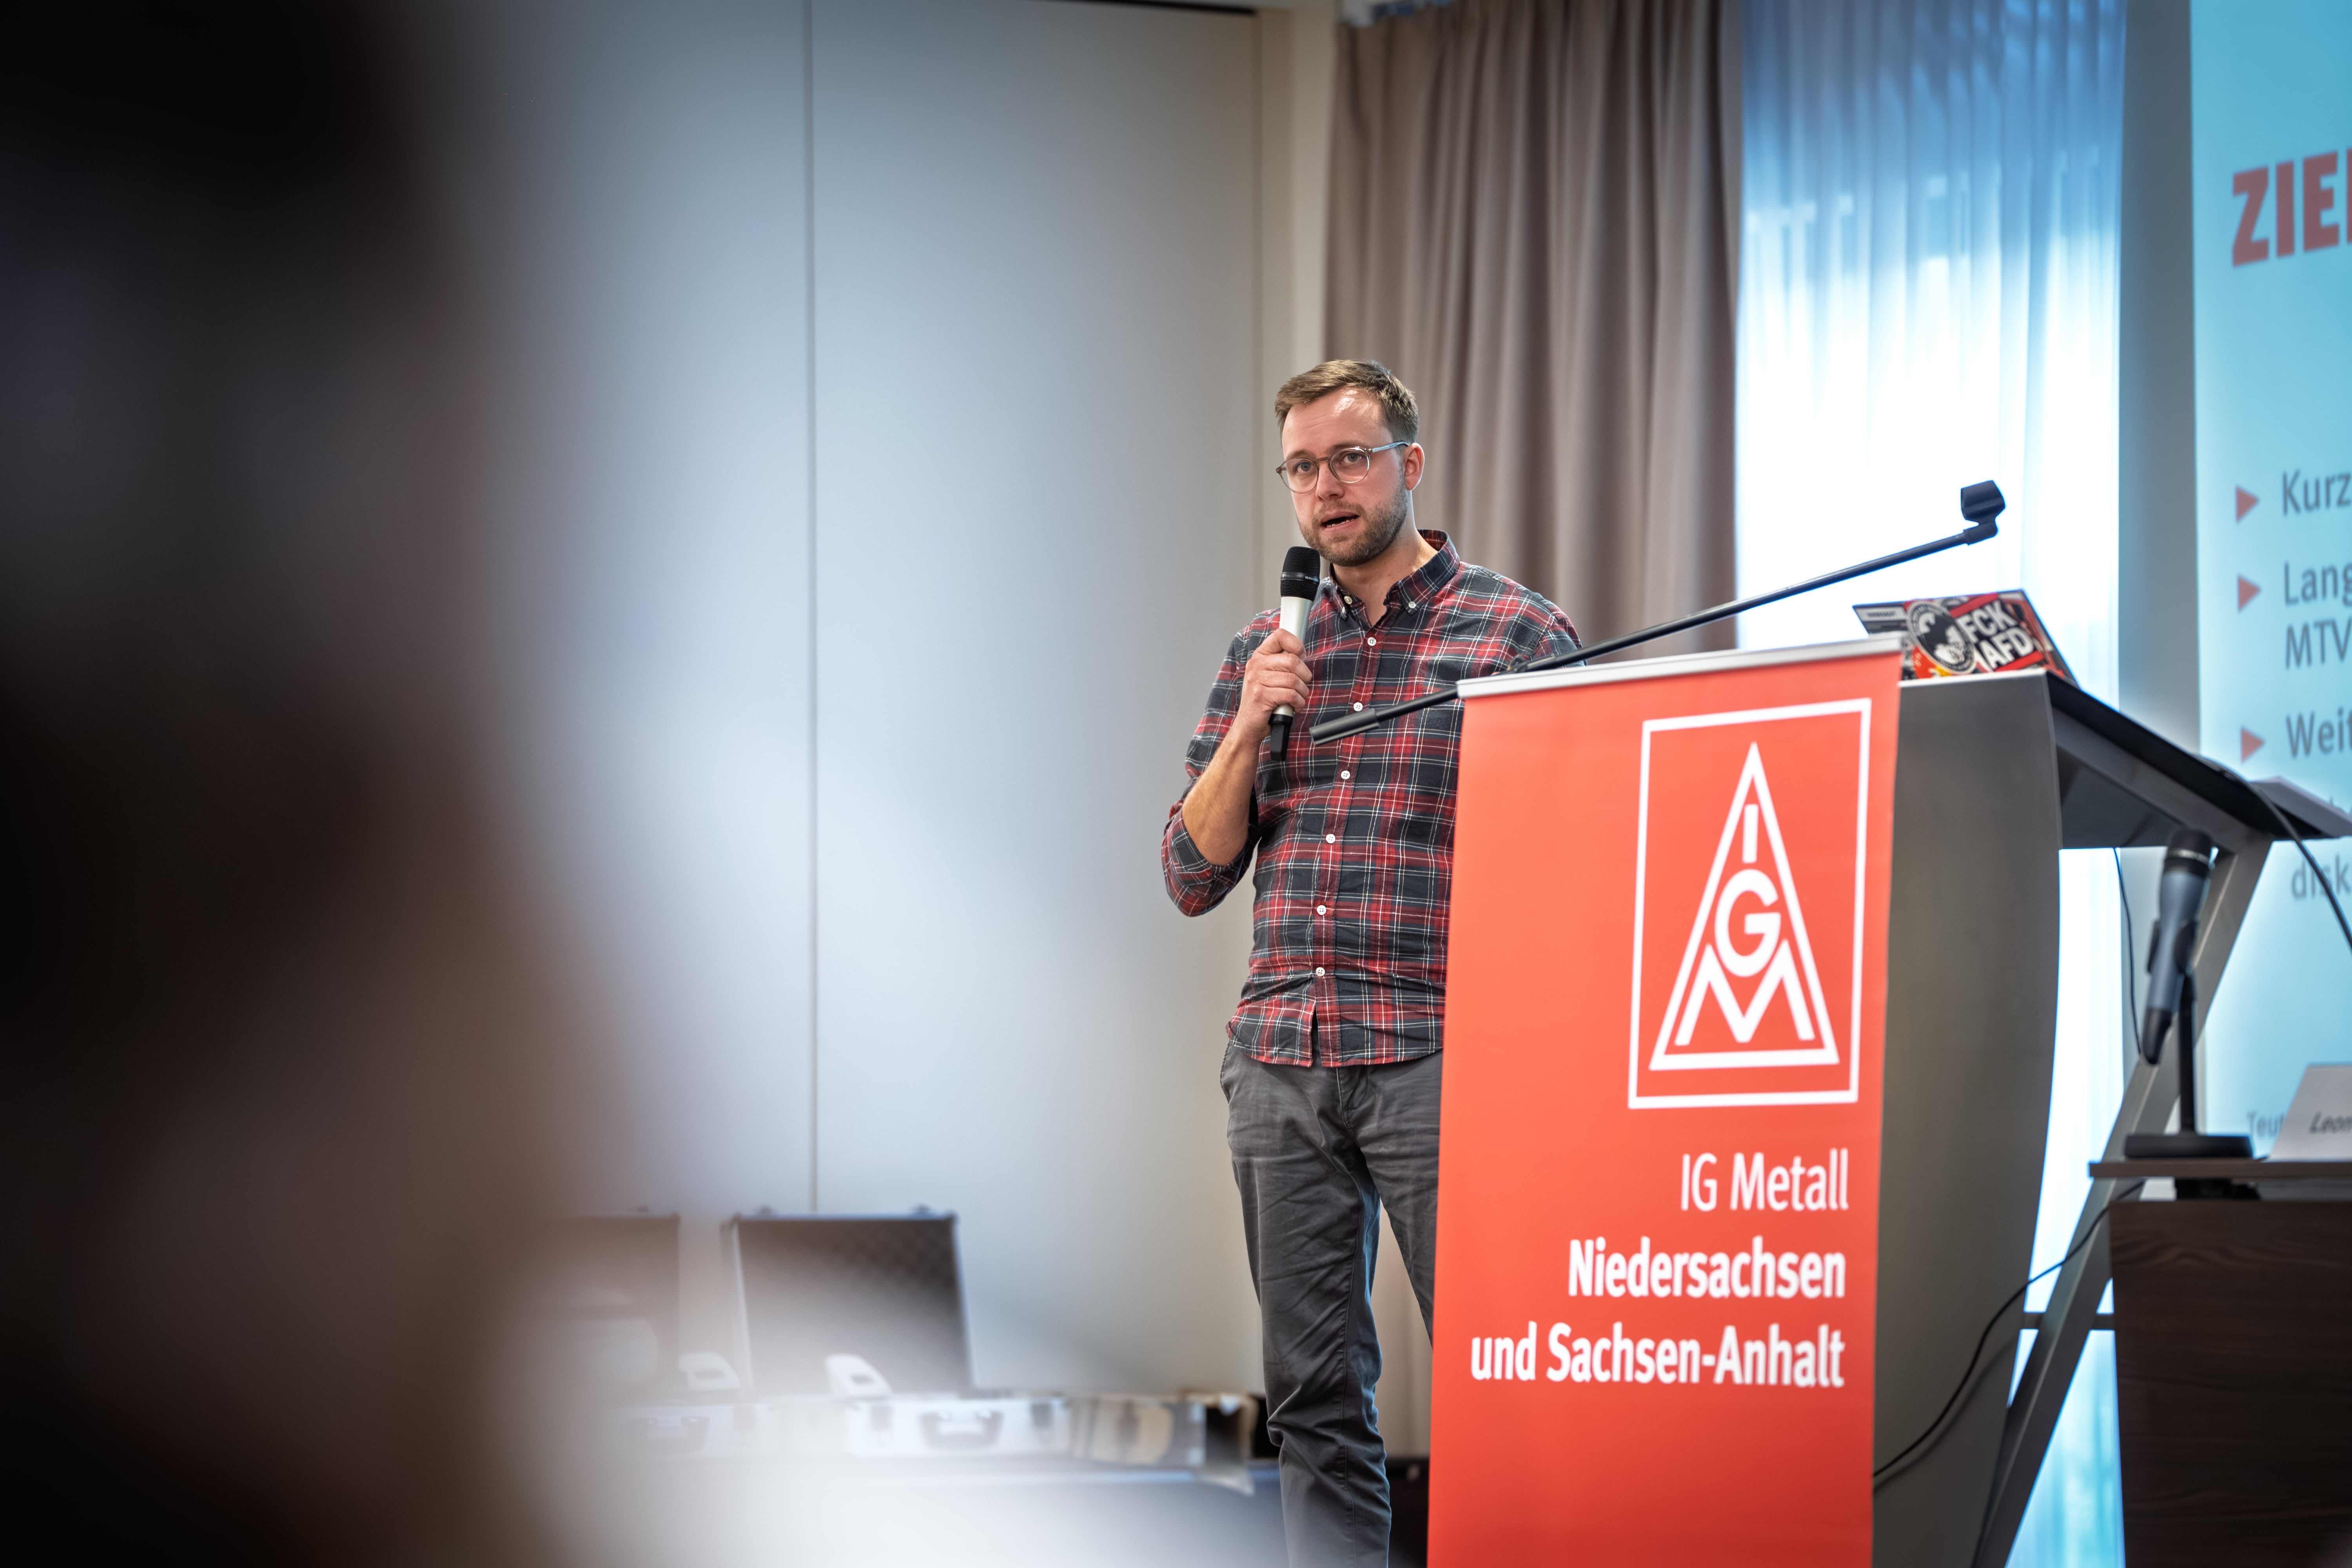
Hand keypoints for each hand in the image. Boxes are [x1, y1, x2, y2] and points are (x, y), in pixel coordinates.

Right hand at [1235, 626, 1311, 744]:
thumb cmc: (1264, 702)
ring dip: (1303, 692)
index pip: (1280, 636)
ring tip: (1298, 698)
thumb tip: (1301, 654)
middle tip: (1303, 684)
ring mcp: (1256, 680)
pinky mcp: (1261, 695)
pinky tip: (1294, 706)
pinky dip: (1299, 702)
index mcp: (1259, 657)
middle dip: (1305, 675)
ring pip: (1294, 680)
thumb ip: (1282, 664)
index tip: (1301, 657)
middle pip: (1292, 660)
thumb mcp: (1269, 677)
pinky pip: (1291, 694)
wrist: (1248, 726)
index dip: (1296, 645)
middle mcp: (1256, 665)